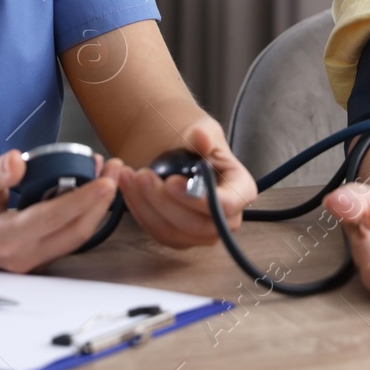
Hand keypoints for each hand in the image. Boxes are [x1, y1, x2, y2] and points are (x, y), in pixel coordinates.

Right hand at [0, 149, 116, 271]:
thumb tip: (17, 161)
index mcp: (6, 238)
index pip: (55, 219)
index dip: (84, 198)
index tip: (107, 179)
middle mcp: (23, 255)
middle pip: (76, 232)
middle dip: (103, 201)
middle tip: (117, 169)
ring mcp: (32, 260)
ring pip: (77, 237)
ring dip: (98, 207)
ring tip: (110, 173)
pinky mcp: (39, 256)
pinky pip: (70, 236)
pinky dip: (86, 213)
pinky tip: (92, 188)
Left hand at [104, 118, 258, 248]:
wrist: (180, 155)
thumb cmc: (196, 144)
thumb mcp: (201, 131)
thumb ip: (201, 136)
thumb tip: (201, 137)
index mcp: (241, 190)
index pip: (225, 205)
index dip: (197, 199)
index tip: (170, 182)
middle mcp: (227, 219)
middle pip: (196, 224)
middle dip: (164, 202)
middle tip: (143, 176)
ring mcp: (203, 232)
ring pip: (172, 231)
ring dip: (146, 205)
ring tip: (130, 176)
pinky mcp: (180, 238)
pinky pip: (156, 231)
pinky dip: (138, 210)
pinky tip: (128, 187)